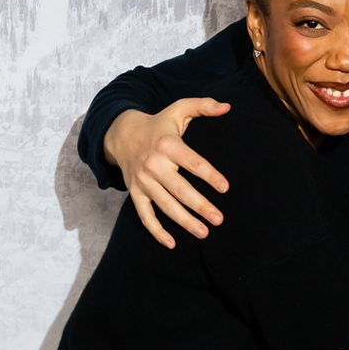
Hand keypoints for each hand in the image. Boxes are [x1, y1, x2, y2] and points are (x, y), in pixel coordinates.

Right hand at [103, 98, 230, 247]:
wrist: (121, 133)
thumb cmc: (158, 124)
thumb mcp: (179, 109)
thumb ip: (203, 106)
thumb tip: (228, 106)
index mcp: (168, 145)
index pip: (193, 163)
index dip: (210, 175)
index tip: (225, 188)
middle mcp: (154, 164)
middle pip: (180, 189)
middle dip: (200, 206)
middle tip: (219, 219)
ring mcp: (143, 181)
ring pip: (165, 205)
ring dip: (184, 221)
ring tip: (204, 233)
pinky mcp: (135, 192)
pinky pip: (145, 215)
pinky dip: (156, 231)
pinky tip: (171, 243)